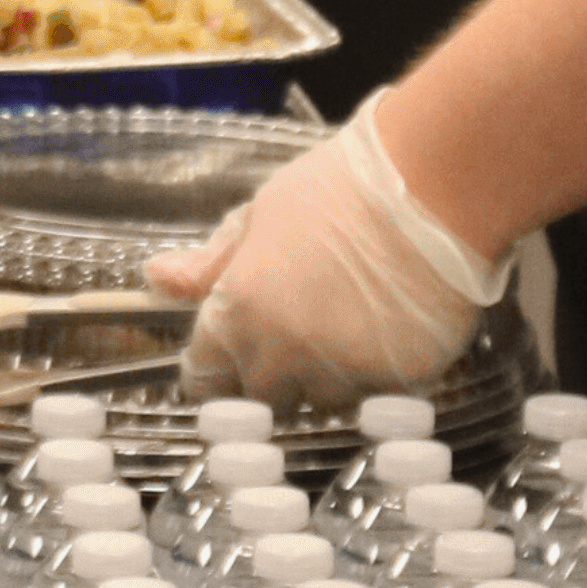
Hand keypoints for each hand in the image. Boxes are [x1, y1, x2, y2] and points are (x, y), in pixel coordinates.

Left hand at [144, 93, 510, 404]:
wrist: (429, 186)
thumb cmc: (340, 189)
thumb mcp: (258, 214)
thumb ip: (209, 263)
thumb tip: (157, 280)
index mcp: (239, 311)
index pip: (203, 375)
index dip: (210, 370)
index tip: (220, 363)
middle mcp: (284, 353)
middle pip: (260, 397)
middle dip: (268, 376)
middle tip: (295, 332)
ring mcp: (343, 372)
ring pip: (320, 401)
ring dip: (325, 377)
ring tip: (349, 323)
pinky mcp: (398, 382)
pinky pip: (375, 397)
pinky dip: (376, 374)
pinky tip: (387, 329)